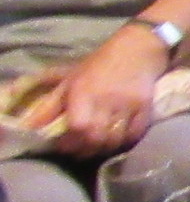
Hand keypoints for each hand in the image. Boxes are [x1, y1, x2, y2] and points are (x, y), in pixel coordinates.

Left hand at [46, 28, 166, 156]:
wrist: (137, 50)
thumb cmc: (99, 64)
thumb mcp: (70, 79)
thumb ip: (51, 105)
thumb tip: (32, 126)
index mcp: (84, 92)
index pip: (78, 126)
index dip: (70, 141)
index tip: (64, 145)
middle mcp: (106, 100)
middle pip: (96, 137)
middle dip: (86, 150)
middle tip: (80, 152)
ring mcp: (128, 105)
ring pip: (116, 140)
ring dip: (104, 148)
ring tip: (97, 148)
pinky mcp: (145, 109)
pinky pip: (135, 134)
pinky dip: (125, 142)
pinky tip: (117, 140)